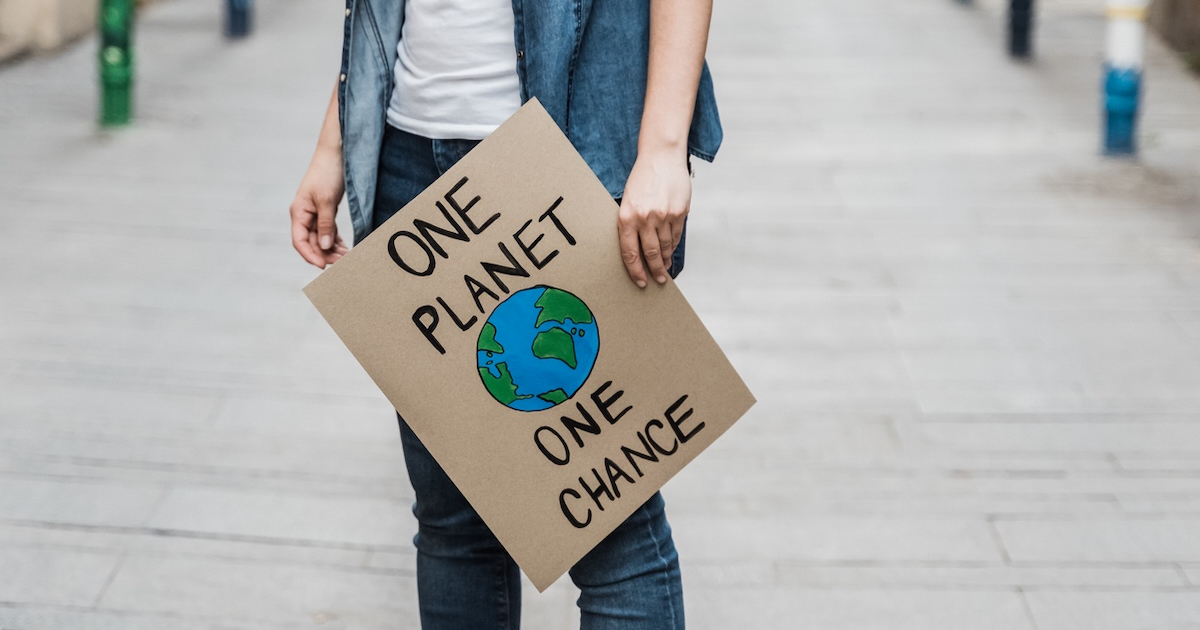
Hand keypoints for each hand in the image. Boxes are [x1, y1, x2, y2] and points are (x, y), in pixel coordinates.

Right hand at [290, 146, 347, 268]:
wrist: (335, 153)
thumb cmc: (328, 172)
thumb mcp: (327, 199)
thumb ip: (325, 224)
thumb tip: (325, 246)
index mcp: (299, 212)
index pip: (299, 241)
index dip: (310, 256)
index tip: (323, 266)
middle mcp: (304, 215)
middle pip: (312, 243)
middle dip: (326, 255)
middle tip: (344, 264)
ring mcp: (315, 214)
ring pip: (321, 239)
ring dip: (333, 250)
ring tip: (348, 258)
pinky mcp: (325, 211)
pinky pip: (328, 231)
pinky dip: (336, 241)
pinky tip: (345, 248)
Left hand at [617, 150, 690, 287]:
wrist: (661, 156)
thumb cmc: (642, 178)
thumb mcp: (628, 200)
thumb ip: (631, 223)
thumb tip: (637, 250)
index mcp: (627, 216)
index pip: (630, 253)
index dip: (636, 271)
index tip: (641, 282)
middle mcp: (645, 218)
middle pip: (650, 253)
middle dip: (654, 270)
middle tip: (657, 280)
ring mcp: (664, 215)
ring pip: (666, 246)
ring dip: (665, 259)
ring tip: (665, 268)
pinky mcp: (679, 211)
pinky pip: (676, 235)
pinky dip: (674, 245)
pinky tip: (672, 251)